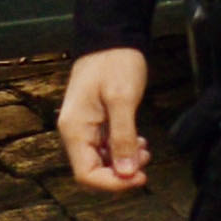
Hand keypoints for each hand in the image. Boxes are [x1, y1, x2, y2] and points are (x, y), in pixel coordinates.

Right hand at [60, 46, 156, 193]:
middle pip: (93, 171)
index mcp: (75, 129)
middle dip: (120, 174)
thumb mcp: (122, 100)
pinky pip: (105, 147)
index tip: (139, 177)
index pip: (86, 174)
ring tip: (145, 150)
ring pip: (101, 161)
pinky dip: (123, 150)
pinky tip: (138, 141)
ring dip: (124, 162)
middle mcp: (75, 132)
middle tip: (145, 162)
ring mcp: (84, 128)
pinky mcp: (95, 122)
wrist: (112, 37)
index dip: (112, 183)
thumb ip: (123, 138)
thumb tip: (127, 173)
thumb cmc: (115, 63)